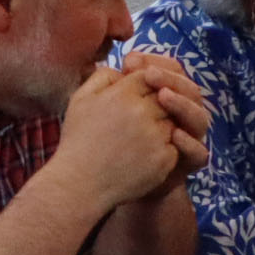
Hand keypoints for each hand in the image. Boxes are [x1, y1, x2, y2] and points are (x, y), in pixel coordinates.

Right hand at [52, 67, 184, 211]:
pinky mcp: (163, 159)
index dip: (144, 86)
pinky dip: (165, 149)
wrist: (80, 184)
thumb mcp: (81, 99)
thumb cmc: (79, 140)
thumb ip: (103, 76)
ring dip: (162, 127)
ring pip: (172, 121)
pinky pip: (176, 146)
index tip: (136, 99)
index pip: (149, 76)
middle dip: (155, 107)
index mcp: (122, 94)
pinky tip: (145, 156)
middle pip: (165, 97)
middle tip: (140, 121)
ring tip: (141, 139)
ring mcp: (155, 137)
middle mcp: (141, 112)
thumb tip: (123, 69)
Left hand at [118, 51, 210, 189]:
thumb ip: (126, 81)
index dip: (157, 63)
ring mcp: (191, 137)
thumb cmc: (118, 137)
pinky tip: (174, 134)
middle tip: (149, 75)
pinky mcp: (190, 163)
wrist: (118, 179)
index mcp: (171, 95)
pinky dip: (189, 142)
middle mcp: (185, 113)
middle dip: (170, 79)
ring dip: (183, 104)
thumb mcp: (118, 105)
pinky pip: (200, 153)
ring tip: (163, 97)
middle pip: (190, 90)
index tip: (131, 61)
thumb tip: (129, 60)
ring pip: (199, 117)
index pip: (174, 70)